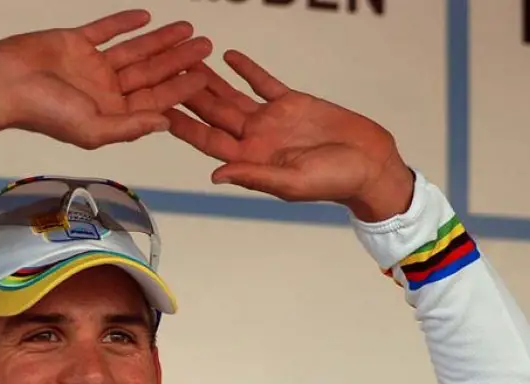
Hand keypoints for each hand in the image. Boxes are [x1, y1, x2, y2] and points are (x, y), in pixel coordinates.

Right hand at [0, 10, 211, 148]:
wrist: (5, 85)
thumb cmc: (44, 114)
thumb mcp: (93, 129)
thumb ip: (131, 127)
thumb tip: (166, 124)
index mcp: (111, 114)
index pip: (155, 100)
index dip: (181, 88)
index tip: (205, 75)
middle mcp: (105, 91)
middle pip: (150, 74)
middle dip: (178, 60)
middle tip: (206, 46)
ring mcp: (91, 66)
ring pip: (135, 51)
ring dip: (160, 40)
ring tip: (187, 28)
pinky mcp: (76, 43)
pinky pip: (106, 30)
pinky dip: (125, 22)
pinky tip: (146, 16)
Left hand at [165, 51, 413, 220]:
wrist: (370, 164)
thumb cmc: (334, 181)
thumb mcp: (291, 182)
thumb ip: (254, 175)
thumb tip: (215, 175)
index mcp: (250, 160)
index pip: (208, 141)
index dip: (184, 126)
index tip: (159, 112)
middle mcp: (254, 139)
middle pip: (213, 114)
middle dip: (189, 95)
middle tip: (165, 75)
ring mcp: (271, 120)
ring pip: (232, 95)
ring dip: (210, 79)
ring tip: (188, 60)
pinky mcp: (291, 102)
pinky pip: (262, 82)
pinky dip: (246, 69)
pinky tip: (228, 55)